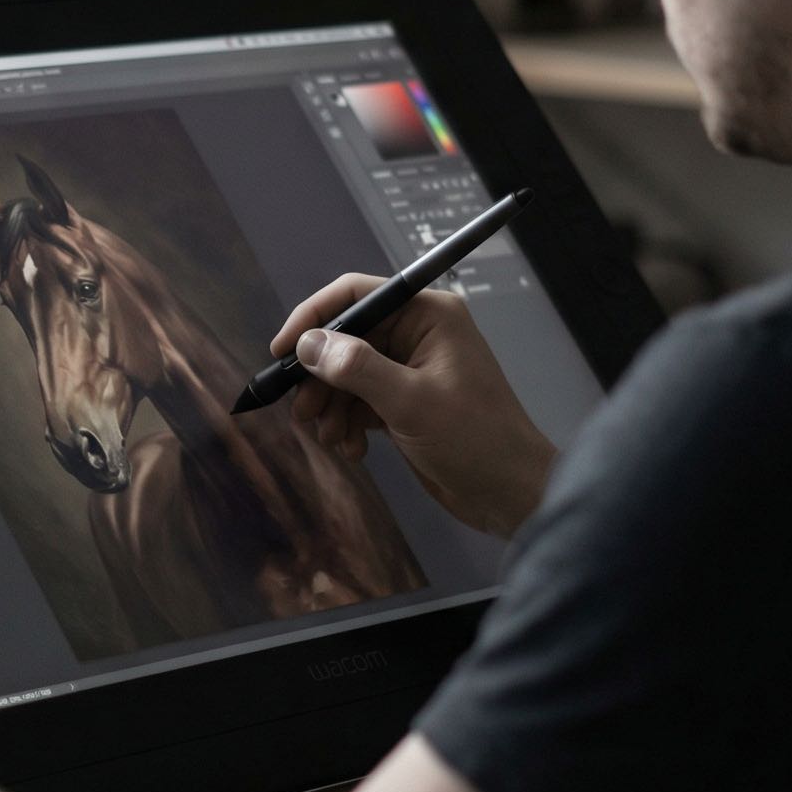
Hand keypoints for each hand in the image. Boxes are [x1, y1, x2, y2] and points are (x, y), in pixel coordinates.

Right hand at [269, 276, 555, 539]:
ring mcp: (411, 369)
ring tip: (332, 438)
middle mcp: (418, 333)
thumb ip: (356, 368)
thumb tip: (306, 345)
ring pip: (347, 373)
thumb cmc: (472, 439)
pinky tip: (353, 449)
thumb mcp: (410, 402)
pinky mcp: (405, 402)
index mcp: (428, 315)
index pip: (356, 295)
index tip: (281, 352)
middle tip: (302, 412)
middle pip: (346, 338)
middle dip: (320, 375)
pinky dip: (348, 423)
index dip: (313, 318)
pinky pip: (359, 400)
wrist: (510, 496)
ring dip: (332, 406)